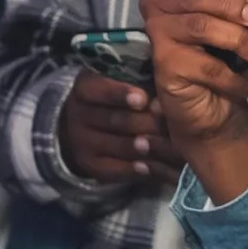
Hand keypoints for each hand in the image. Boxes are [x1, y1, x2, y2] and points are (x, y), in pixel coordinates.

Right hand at [58, 69, 185, 186]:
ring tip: (169, 145)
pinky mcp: (88, 165)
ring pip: (117, 146)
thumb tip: (167, 79)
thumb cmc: (111, 97)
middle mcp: (78, 115)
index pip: (99, 90)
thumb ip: (137, 79)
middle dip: (144, 121)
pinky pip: (113, 169)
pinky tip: (154, 166)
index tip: (143, 99)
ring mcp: (81, 142)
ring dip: (145, 146)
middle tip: (169, 122)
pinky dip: (135, 168)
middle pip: (114, 120)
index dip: (120, 94)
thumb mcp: (115, 80)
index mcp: (84, 88)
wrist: (81, 125)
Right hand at [138, 0, 247, 142]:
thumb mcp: (238, 10)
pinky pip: (205, 64)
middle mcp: (159, 7)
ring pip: (200, 26)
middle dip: (232, 4)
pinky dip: (233, 75)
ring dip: (238, 40)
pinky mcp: (164, 66)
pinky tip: (244, 82)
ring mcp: (158, 36)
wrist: (216, 106)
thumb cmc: (222, 53)